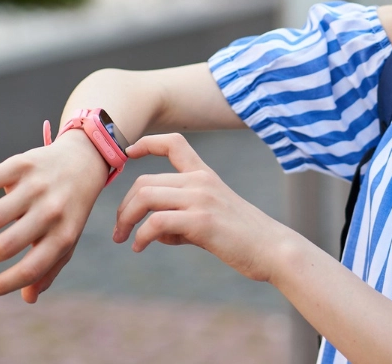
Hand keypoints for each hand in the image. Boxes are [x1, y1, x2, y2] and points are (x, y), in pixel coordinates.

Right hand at [0, 130, 108, 301]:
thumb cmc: (69, 210)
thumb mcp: (67, 238)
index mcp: (64, 235)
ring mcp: (37, 186)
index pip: (31, 269)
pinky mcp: (23, 163)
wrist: (83, 161)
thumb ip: (49, 268)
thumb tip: (28, 299)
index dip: (4, 284)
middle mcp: (52, 211)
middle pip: (7, 245)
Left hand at [113, 133, 294, 282]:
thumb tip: (152, 232)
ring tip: (124, 239)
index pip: (174, 143)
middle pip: (144, 181)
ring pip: (145, 196)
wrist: (272, 249)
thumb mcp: (209, 218)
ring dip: (126, 219)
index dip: (147, 143)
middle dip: (124, 206)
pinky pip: (156, 222)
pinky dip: (141, 236)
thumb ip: (180, 218)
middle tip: (119, 230)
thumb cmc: (241, 238)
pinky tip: (139, 247)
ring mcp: (201, 199)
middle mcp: (201, 181)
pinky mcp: (201, 221)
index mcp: (205, 175)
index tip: (128, 153)